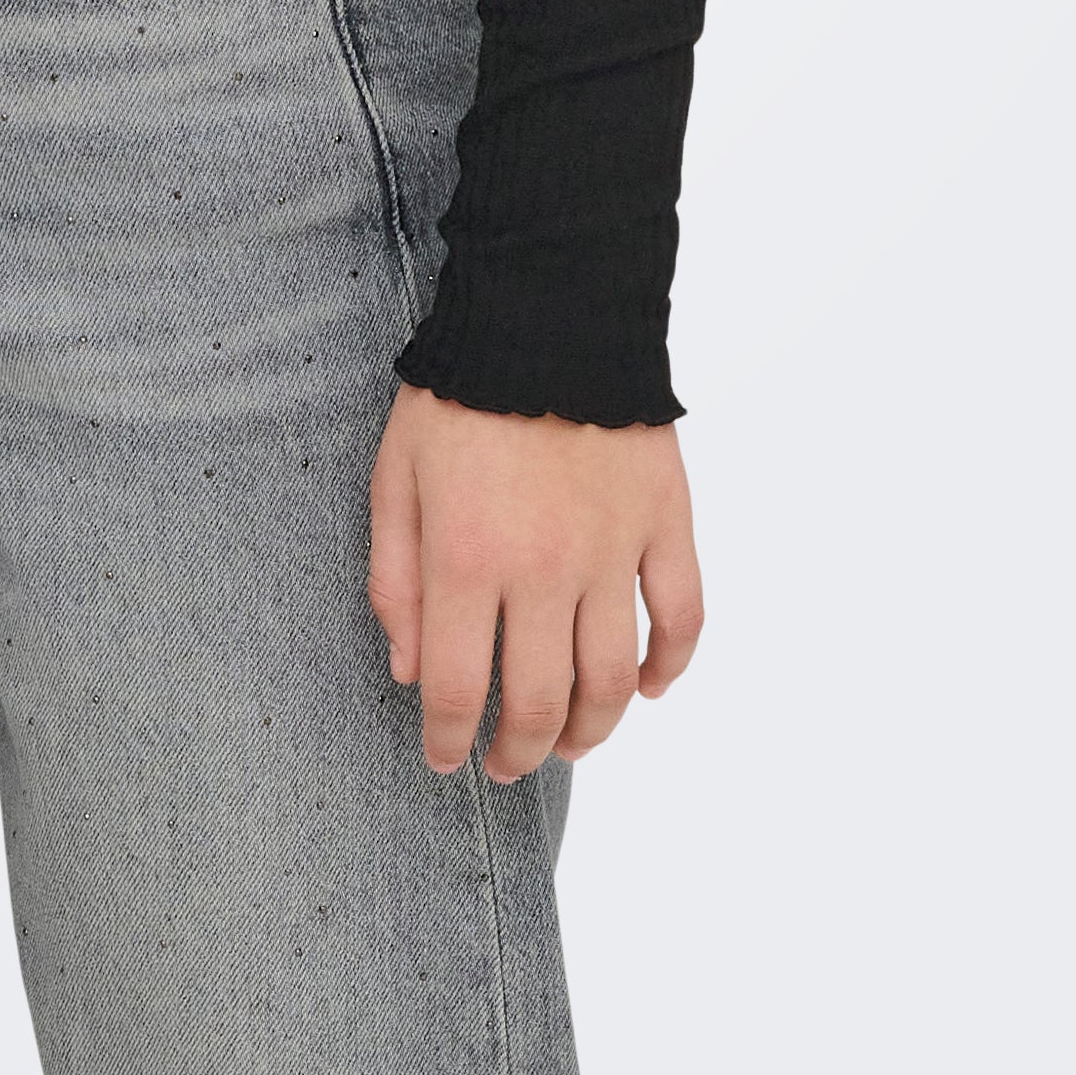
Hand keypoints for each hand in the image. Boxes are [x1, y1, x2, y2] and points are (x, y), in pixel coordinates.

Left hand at [367, 392, 702, 778]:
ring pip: (611, 679)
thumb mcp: (395, 475)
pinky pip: (681, 617)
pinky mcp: (665, 523)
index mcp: (468, 557)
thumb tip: (410, 670)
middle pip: (539, 701)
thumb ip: (394, 577)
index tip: (445, 759)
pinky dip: (669, 666)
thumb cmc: (459, 393)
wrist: (548, 310)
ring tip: (570, 744)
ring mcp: (613, 551)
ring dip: (591, 730)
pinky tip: (646, 688)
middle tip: (508, 764)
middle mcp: (544, 569)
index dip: (449, 739)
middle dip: (519, 751)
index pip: (459, 688)